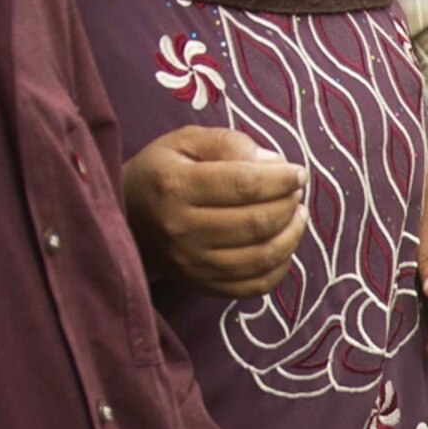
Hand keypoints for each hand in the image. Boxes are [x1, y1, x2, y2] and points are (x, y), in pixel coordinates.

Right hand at [118, 127, 308, 298]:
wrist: (129, 221)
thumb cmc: (163, 174)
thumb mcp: (184, 142)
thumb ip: (227, 143)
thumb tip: (274, 162)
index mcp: (176, 186)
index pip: (243, 184)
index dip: (280, 179)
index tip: (297, 172)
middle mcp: (183, 229)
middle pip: (257, 222)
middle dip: (288, 205)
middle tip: (296, 192)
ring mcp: (194, 263)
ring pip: (263, 256)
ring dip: (292, 235)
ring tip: (297, 215)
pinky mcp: (204, 286)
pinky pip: (257, 285)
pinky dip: (281, 265)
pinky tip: (284, 243)